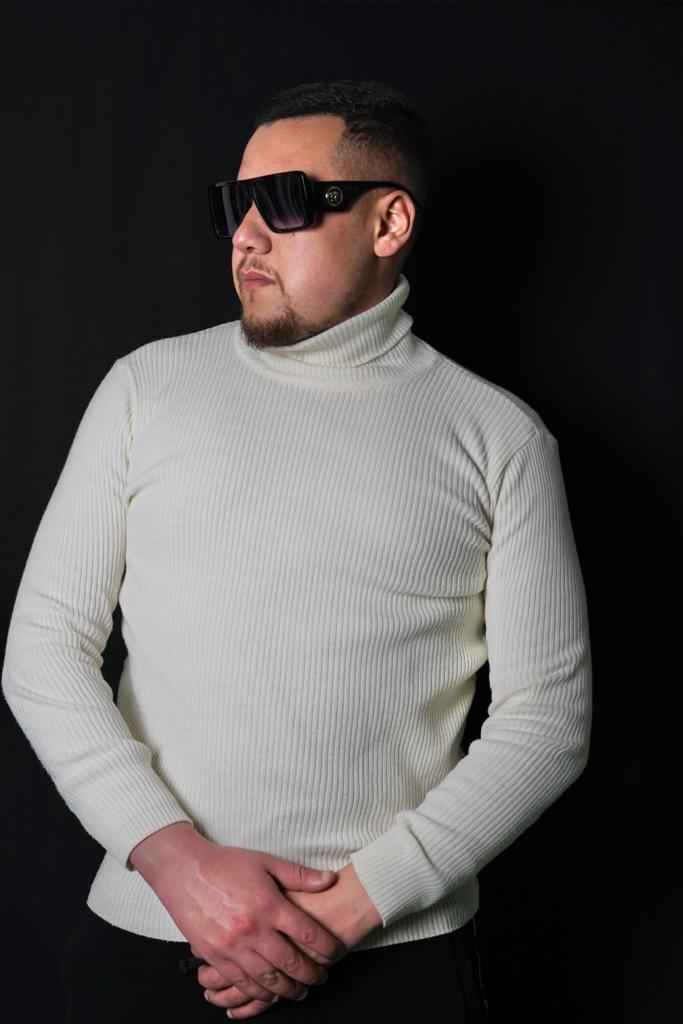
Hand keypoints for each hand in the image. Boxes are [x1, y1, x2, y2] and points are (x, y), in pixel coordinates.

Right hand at [199, 863, 382, 1017]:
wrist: (184, 871)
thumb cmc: (226, 863)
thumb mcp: (266, 862)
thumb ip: (299, 876)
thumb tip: (330, 880)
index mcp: (269, 904)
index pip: (308, 933)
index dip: (327, 948)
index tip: (336, 953)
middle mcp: (253, 929)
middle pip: (291, 962)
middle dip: (311, 974)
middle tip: (322, 977)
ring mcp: (232, 945)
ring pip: (268, 979)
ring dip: (288, 989)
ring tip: (300, 991)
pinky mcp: (214, 955)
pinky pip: (241, 982)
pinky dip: (258, 993)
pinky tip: (268, 994)